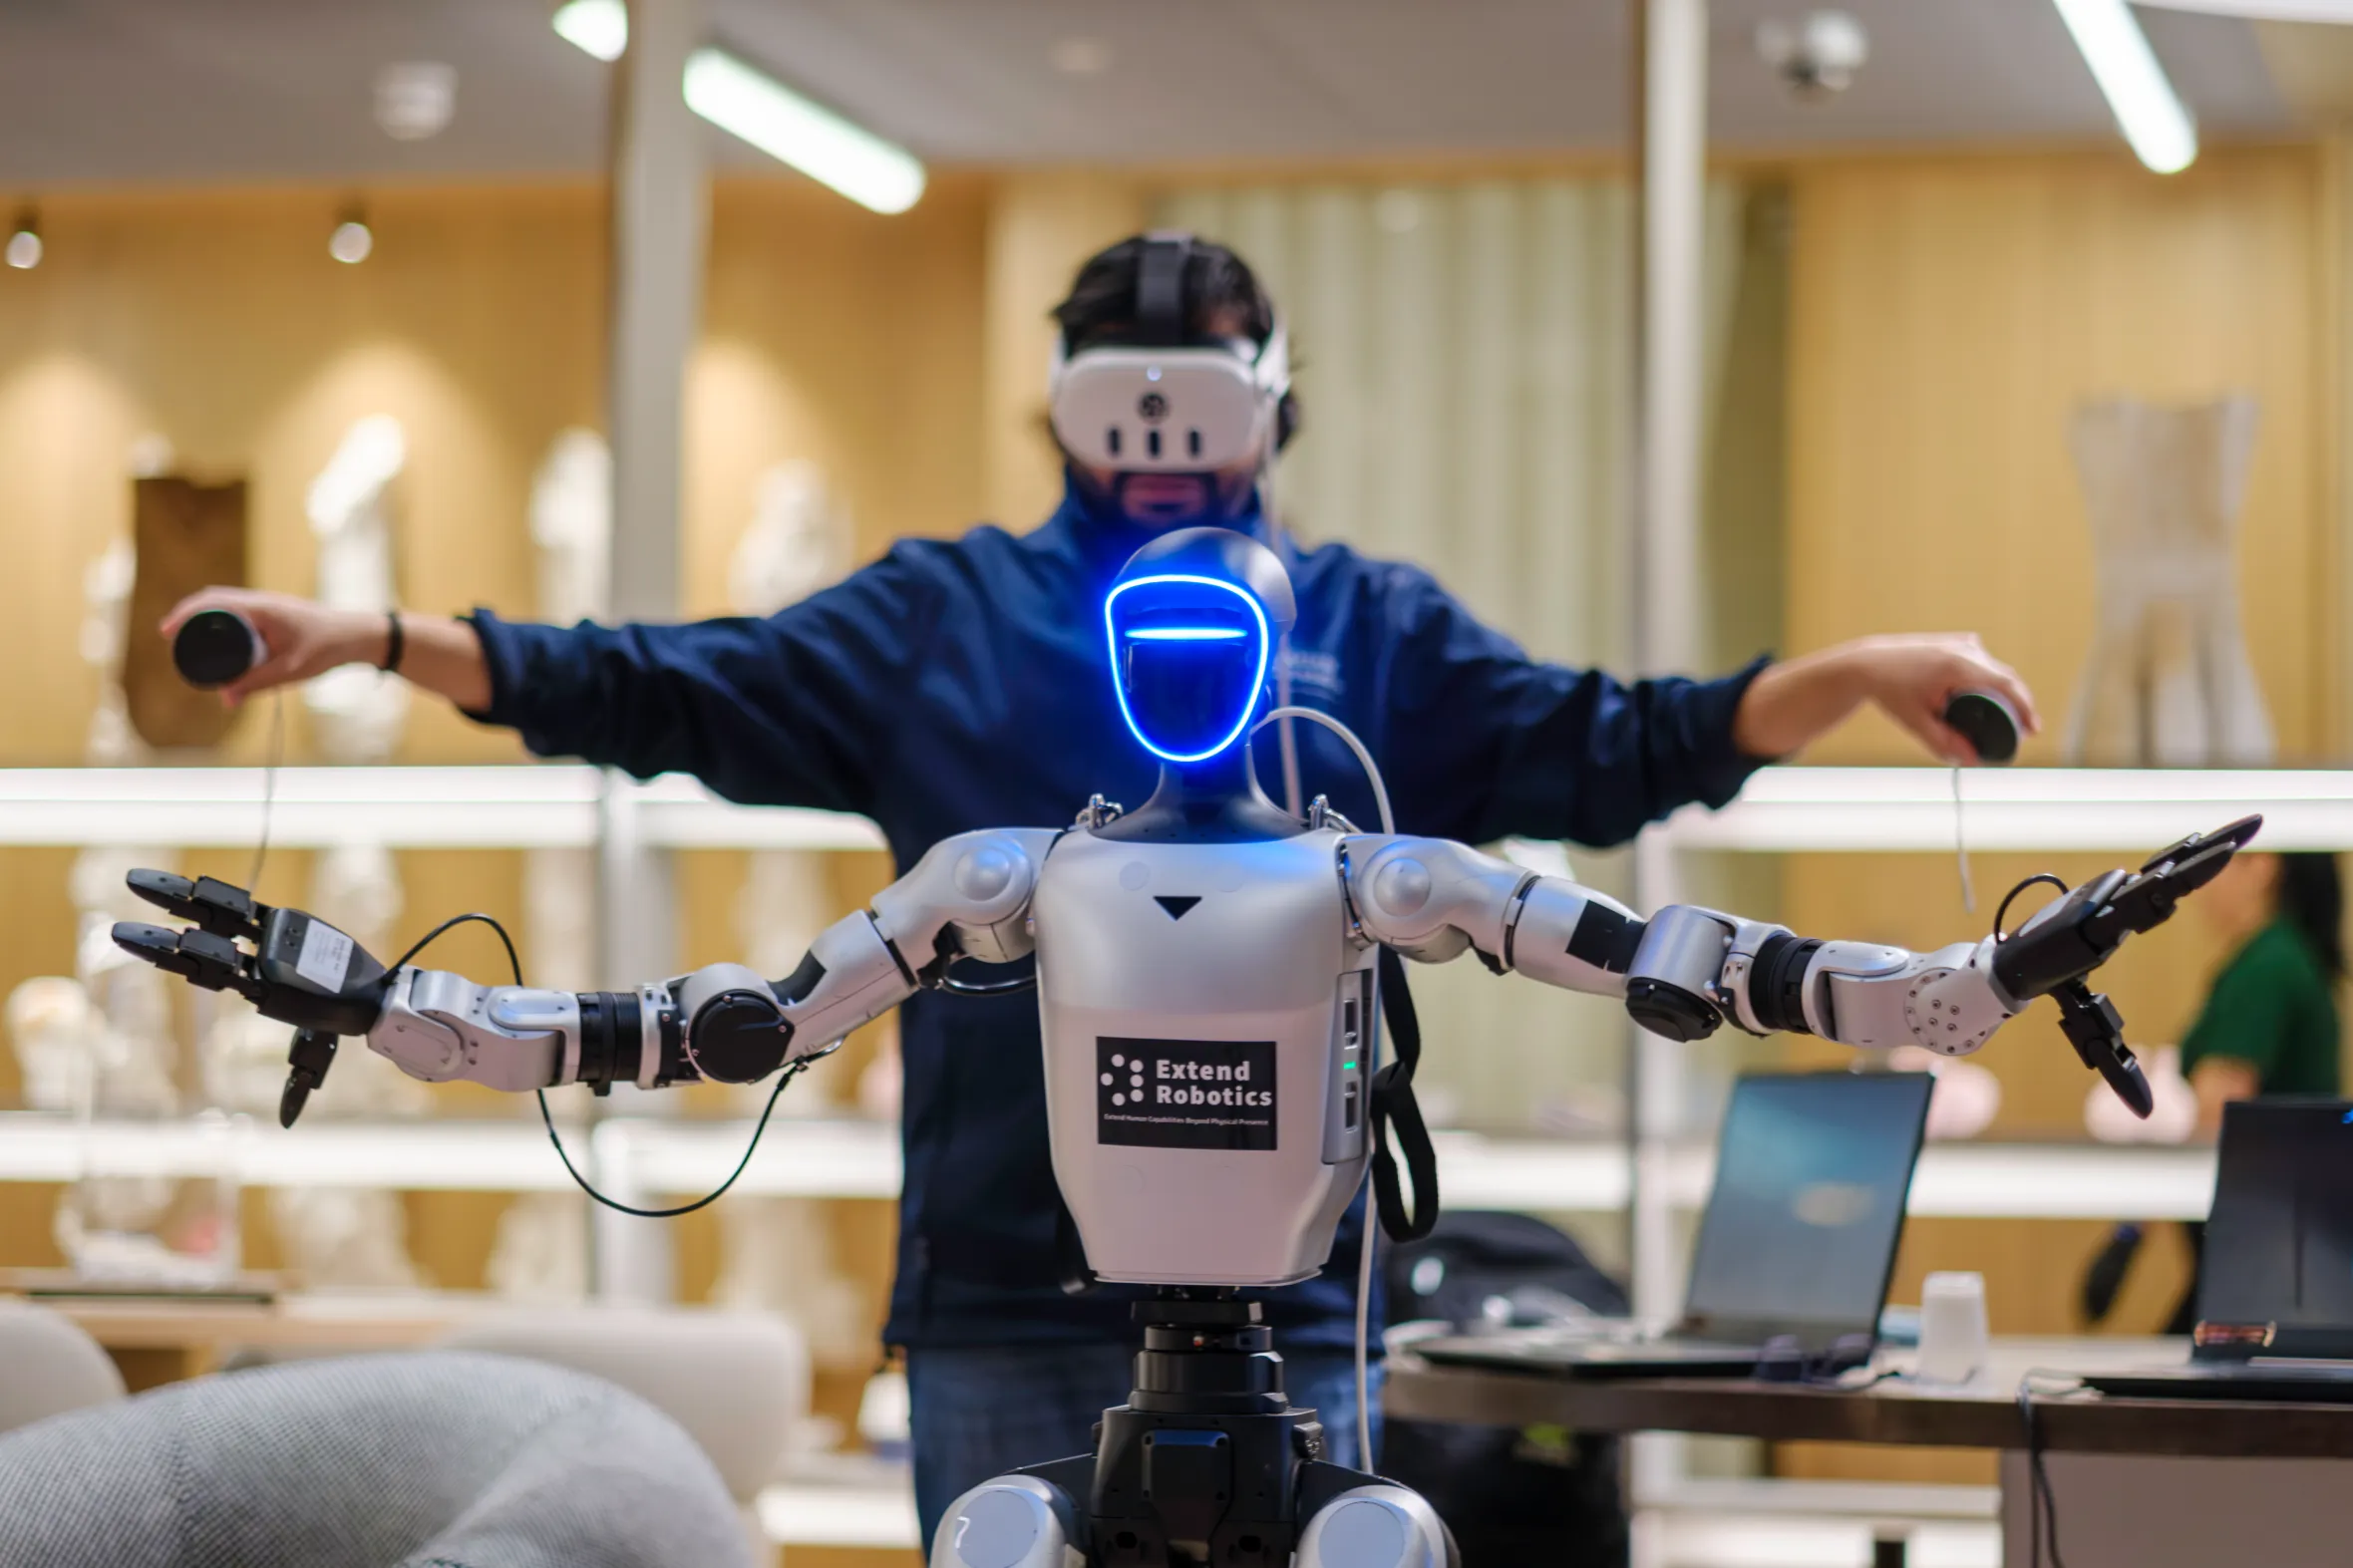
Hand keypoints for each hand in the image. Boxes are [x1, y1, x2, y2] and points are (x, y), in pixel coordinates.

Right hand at [160, 588, 386, 706]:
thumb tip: (225, 700)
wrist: (357, 636)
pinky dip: (222, 619)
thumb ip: (256, 684)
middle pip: (213, 600)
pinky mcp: (275, 612)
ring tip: (187, 638)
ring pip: (226, 604)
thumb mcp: (288, 671)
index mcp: (260, 608)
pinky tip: (216, 635)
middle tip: (170, 639)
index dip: (184, 614)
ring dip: (205, 617)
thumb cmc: (326, 650)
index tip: (166, 632)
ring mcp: (269, 604)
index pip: (211, 602)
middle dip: (188, 617)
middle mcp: (262, 600)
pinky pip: (239, 610)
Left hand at [1734, 633, 2041, 762]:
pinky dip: (1989, 680)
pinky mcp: (1956, 642)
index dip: (2024, 707)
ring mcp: (1961, 642)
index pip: (2006, 685)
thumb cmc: (1891, 692)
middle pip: (2005, 677)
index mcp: (1957, 666)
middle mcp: (1964, 649)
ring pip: (1994, 669)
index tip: (2033, 728)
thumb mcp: (1915, 722)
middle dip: (2017, 703)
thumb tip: (1972, 760)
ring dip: (2004, 691)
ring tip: (2009, 717)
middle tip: (2023, 730)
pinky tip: (1987, 696)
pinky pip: (1983, 662)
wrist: (1868, 665)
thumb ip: (1944, 743)